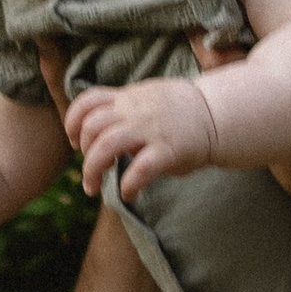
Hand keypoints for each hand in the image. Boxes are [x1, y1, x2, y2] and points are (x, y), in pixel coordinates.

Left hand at [62, 75, 220, 203]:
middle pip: (91, 126)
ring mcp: (151, 129)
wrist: (218, 115)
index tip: (74, 142)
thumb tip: (96, 135)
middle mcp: (135, 110)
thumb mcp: (147, 100)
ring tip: (94, 187)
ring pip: (106, 145)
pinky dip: (127, 185)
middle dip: (83, 153)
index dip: (73, 122)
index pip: (88, 101)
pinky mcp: (168, 150)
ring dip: (93, 170)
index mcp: (128, 98)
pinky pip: (139, 169)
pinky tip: (129, 193)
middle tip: (90, 173)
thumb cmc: (179, 114)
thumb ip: (122, 112)